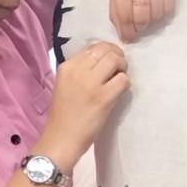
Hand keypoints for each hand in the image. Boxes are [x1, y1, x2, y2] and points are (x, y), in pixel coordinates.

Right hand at [39, 43, 129, 171]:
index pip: (93, 47)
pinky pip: (123, 80)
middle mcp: (77, 71)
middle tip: (120, 68)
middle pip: (106, 50)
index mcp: (67, 66)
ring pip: (115, 60)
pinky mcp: (103, 98)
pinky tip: (119, 92)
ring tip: (119, 79)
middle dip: (117, 56)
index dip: (106, 51)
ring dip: (123, 68)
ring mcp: (90, 84)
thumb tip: (104, 60)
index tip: (111, 62)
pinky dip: (125, 84)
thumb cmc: (65, 115)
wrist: (61, 139)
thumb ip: (80, 70)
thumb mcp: (65, 84)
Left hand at [109, 0, 176, 42]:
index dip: (126, 31)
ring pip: (156, 14)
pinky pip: (168, 6)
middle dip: (138, 30)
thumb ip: (116, 0)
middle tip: (136, 31)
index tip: (126, 37)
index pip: (124, 14)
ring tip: (145, 21)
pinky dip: (162, 15)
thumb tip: (121, 26)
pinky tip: (156, 12)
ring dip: (151, 23)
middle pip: (141, 17)